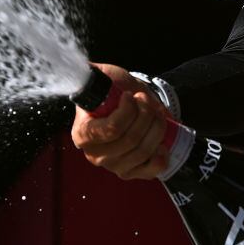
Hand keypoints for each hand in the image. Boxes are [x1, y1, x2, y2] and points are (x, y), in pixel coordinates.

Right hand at [70, 62, 170, 179]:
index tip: (131, 96)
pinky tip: (160, 143)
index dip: (128, 111)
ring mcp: (112, 166)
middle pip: (130, 140)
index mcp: (82, 133)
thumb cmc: (115, 91)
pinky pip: (150, 170)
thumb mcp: (104, 77)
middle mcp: (94, 154)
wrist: (129, 104)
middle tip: (146, 100)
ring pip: (143, 151)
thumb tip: (84, 71)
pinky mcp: (130, 173)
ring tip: (155, 113)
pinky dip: (160, 156)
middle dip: (146, 115)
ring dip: (156, 128)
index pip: (111, 129)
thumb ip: (93, 75)